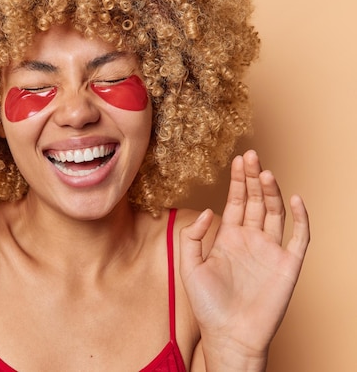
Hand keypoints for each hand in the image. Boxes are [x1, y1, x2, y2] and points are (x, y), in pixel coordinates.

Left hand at [180, 150, 309, 366]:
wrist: (228, 335)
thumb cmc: (207, 305)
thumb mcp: (189, 267)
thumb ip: (192, 237)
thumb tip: (208, 211)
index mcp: (228, 238)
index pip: (236, 202)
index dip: (238, 181)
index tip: (238, 160)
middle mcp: (250, 240)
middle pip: (256, 201)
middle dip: (253, 178)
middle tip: (251, 155)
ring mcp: (270, 251)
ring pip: (275, 213)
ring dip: (271, 192)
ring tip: (264, 172)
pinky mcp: (288, 265)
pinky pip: (298, 237)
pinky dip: (300, 218)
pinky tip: (294, 199)